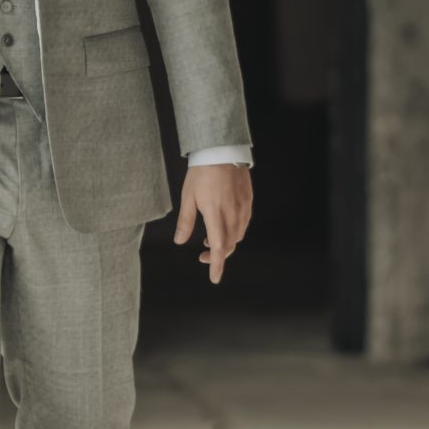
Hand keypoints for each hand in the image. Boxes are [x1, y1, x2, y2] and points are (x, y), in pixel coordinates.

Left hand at [175, 163, 252, 284]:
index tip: (214, 278)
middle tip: (203, 256)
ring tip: (211, 240)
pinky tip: (224, 226)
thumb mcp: (188, 197)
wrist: (222, 150)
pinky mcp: (248, 200)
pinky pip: (244, 223)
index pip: (219, 247)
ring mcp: (243, 207)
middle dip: (218, 255)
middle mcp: (233, 213)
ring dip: (226, 243)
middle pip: (230, 244)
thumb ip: (186, 222)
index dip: (217, 265)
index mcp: (216, 214)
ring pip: (238, 235)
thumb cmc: (202, 172)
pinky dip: (234, 231)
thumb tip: (180, 241)